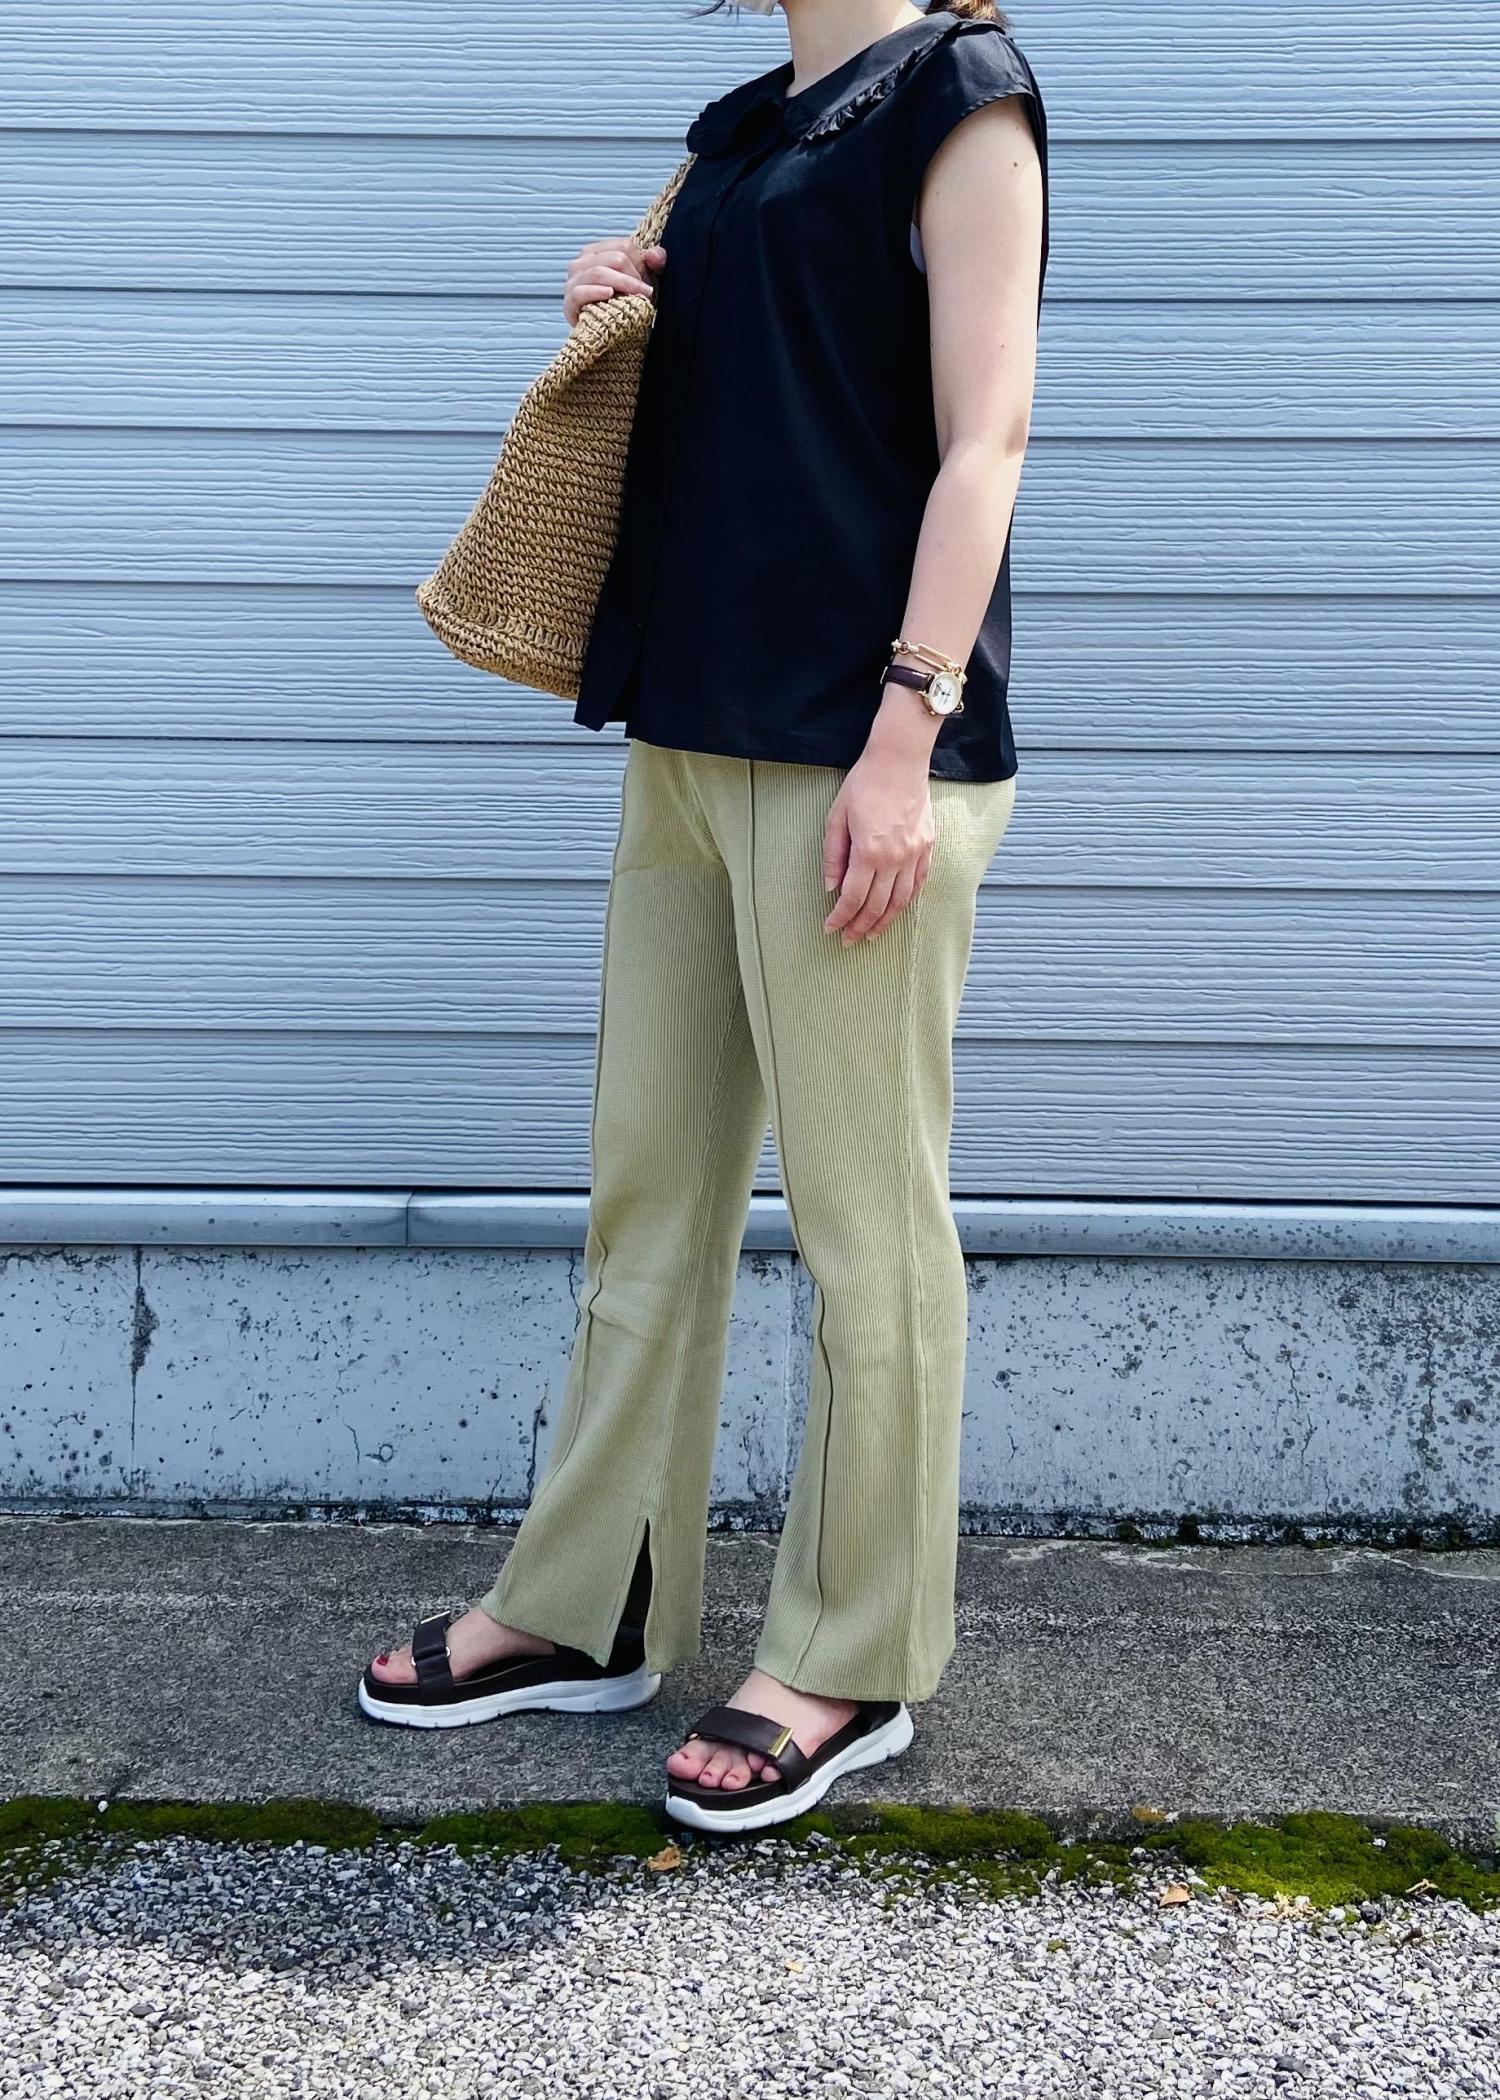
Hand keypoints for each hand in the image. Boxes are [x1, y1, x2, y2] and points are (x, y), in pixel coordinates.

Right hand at [563, 238, 666, 326]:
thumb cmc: (626, 302)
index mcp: (598, 251)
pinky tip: (610, 294)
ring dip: (622, 284)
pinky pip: (581, 292)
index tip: (647, 282)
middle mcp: (582, 262)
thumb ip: (654, 262)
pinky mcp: (570, 301)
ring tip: (636, 296)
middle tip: (645, 293)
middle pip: (615, 258)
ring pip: (598, 272)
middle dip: (633, 276)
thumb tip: (655, 255)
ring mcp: (573, 281)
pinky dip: (596, 292)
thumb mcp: (645, 280)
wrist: (612, 335)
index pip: (623, 246)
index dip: (640, 263)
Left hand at [821, 745, 935, 944]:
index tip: (830, 928)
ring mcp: (915, 853)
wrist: (899, 760)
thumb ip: (833, 855)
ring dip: (885, 922)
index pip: (852, 897)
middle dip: (859, 927)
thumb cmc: (864, 783)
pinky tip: (896, 911)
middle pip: (876, 905)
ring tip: (871, 935)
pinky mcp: (927, 846)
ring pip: (901, 901)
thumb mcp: (837, 816)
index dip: (840, 917)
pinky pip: (919, 883)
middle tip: (848, 940)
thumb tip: (830, 886)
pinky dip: (907, 902)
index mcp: (869, 851)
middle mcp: (895, 858)